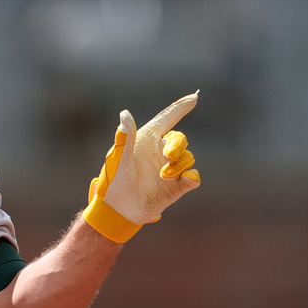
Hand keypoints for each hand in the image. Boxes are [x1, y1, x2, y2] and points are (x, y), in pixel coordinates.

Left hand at [83, 92, 200, 242]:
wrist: (117, 210)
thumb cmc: (112, 182)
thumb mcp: (118, 159)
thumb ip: (125, 138)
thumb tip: (124, 114)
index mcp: (146, 140)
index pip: (166, 119)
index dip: (179, 108)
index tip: (194, 97)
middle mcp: (160, 152)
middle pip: (179, 139)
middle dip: (177, 144)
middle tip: (168, 155)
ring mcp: (169, 169)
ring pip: (187, 158)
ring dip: (179, 164)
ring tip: (163, 175)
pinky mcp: (177, 186)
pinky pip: (193, 177)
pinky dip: (192, 177)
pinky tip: (187, 179)